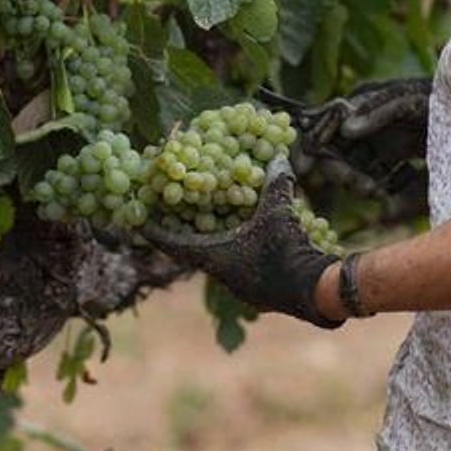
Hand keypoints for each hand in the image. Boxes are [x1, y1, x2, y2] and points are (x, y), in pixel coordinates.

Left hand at [142, 158, 341, 327]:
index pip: (172, 243)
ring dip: (207, 243)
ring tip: (205, 224)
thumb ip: (276, 185)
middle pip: (190, 252)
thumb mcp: (279, 213)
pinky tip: (243, 239)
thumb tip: (278, 157)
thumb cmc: (287, 252)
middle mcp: (220, 275)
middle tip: (171, 213)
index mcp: (214, 258)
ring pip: (214, 261)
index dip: (153, 230)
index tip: (135, 220)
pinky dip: (231, 251)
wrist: (315, 292)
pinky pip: (235, 267)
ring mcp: (239, 287)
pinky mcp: (258, 291)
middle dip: (180, 232)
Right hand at [289, 78, 430, 206]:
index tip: (306, 170)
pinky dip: (383, 183)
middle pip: (336, 152)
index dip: (312, 146)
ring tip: (379, 190)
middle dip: (343, 172)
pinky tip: (401, 181)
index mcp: (359, 103)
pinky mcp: (394, 155)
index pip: (324, 125)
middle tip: (365, 188)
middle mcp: (364, 123)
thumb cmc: (434, 97)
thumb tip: (345, 129)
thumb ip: (375, 113)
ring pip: (354, 168)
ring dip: (361, 183)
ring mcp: (378, 140)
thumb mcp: (406, 101)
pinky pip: (376, 175)